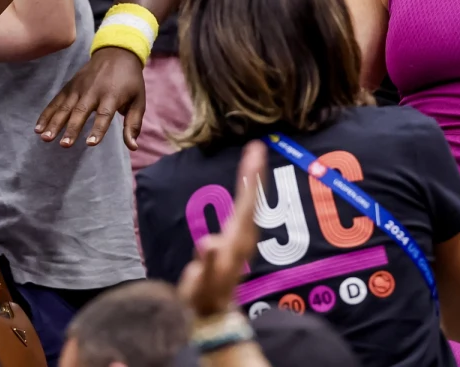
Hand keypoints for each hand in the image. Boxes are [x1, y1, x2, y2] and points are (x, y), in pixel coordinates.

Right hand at [36, 46, 146, 148]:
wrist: (117, 53)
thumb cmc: (130, 81)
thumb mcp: (139, 100)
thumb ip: (133, 124)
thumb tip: (133, 147)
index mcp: (112, 95)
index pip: (104, 115)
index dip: (98, 129)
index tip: (90, 143)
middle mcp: (93, 91)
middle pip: (81, 111)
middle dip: (72, 128)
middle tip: (65, 145)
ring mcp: (79, 88)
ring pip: (65, 107)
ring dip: (54, 123)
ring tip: (46, 138)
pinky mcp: (69, 86)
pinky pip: (56, 102)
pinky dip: (46, 114)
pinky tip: (38, 128)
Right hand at [179, 141, 265, 317]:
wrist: (211, 312)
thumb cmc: (204, 297)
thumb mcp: (202, 283)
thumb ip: (206, 264)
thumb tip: (208, 243)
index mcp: (237, 240)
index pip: (246, 203)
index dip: (250, 179)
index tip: (254, 155)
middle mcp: (243, 236)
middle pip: (251, 198)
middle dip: (254, 172)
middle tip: (257, 147)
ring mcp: (241, 237)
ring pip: (249, 202)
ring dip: (251, 180)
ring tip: (253, 158)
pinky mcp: (235, 239)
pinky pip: (243, 209)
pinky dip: (246, 193)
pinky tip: (247, 184)